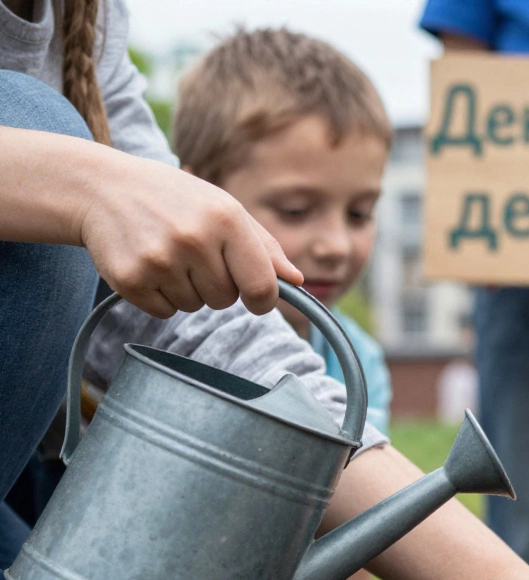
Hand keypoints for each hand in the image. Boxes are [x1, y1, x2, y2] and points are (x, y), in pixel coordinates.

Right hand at [77, 152, 301, 316]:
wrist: (102, 188)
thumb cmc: (175, 199)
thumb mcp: (225, 208)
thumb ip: (264, 247)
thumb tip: (297, 280)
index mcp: (226, 219)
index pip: (261, 286)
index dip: (264, 300)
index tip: (258, 299)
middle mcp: (193, 239)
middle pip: (226, 300)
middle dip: (217, 285)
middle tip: (194, 255)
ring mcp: (159, 260)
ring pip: (195, 306)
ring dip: (187, 289)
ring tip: (168, 254)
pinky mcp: (129, 279)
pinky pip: (164, 312)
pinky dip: (160, 297)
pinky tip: (149, 264)